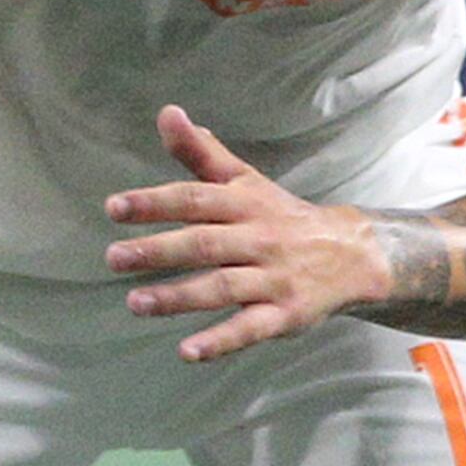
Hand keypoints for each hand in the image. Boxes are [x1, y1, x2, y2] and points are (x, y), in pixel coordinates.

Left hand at [101, 106, 386, 360]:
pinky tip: (187, 352)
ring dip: (178, 297)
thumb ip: (201, 153)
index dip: (154, 202)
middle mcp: (259, 239)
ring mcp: (273, 279)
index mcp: (244, 204)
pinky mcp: (284, 316)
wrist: (352, 255)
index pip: (195, 199)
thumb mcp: (244, 180)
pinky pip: (250, 330)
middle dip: (158, 250)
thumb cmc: (281, 216)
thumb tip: (167, 113)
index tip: (113, 208)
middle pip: (204, 243)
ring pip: (222, 287)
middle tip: (113, 257)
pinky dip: (219, 342)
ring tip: (135, 303)